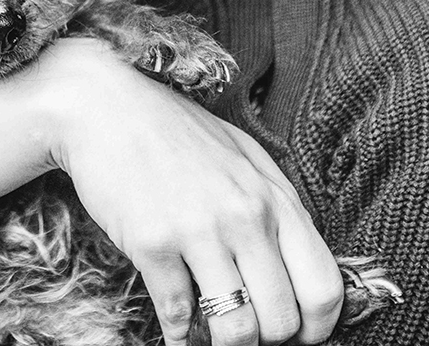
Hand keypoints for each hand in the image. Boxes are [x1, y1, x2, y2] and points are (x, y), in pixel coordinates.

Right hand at [40, 39, 342, 345]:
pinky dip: (179, 337)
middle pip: (282, 320)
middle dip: (266, 342)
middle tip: (247, 335)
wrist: (104, 106)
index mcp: (276, 198)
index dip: (317, 328)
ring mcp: (200, 231)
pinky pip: (178, 315)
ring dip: (224, 345)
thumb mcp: (243, 154)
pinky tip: (176, 332)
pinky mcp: (153, 244)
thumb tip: (297, 262)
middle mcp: (246, 217)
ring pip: (236, 329)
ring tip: (211, 336)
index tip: (297, 336)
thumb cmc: (173, 129)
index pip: (324, 287)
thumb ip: (276, 203)